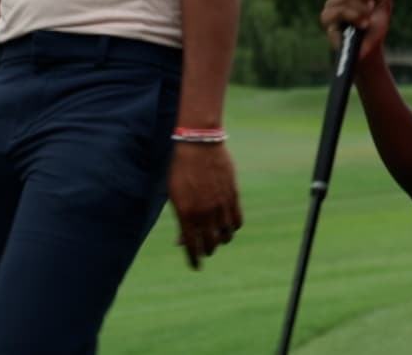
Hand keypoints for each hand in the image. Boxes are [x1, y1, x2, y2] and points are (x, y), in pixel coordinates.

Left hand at [168, 141, 242, 269]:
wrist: (198, 145)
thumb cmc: (180, 170)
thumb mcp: (174, 196)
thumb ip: (180, 221)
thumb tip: (181, 242)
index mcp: (187, 214)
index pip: (192, 247)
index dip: (194, 260)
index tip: (195, 266)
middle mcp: (205, 213)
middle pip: (211, 244)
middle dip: (207, 250)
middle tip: (204, 249)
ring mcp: (221, 205)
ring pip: (226, 236)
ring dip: (221, 240)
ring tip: (217, 238)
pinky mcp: (233, 196)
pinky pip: (237, 222)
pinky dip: (233, 228)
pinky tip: (228, 227)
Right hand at [318, 0, 392, 57]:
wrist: (370, 48)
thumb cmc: (375, 26)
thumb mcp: (385, 6)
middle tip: (372, 5)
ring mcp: (330, 7)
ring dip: (360, 9)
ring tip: (368, 21)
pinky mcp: (327, 21)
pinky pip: (338, 12)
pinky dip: (353, 16)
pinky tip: (363, 24)